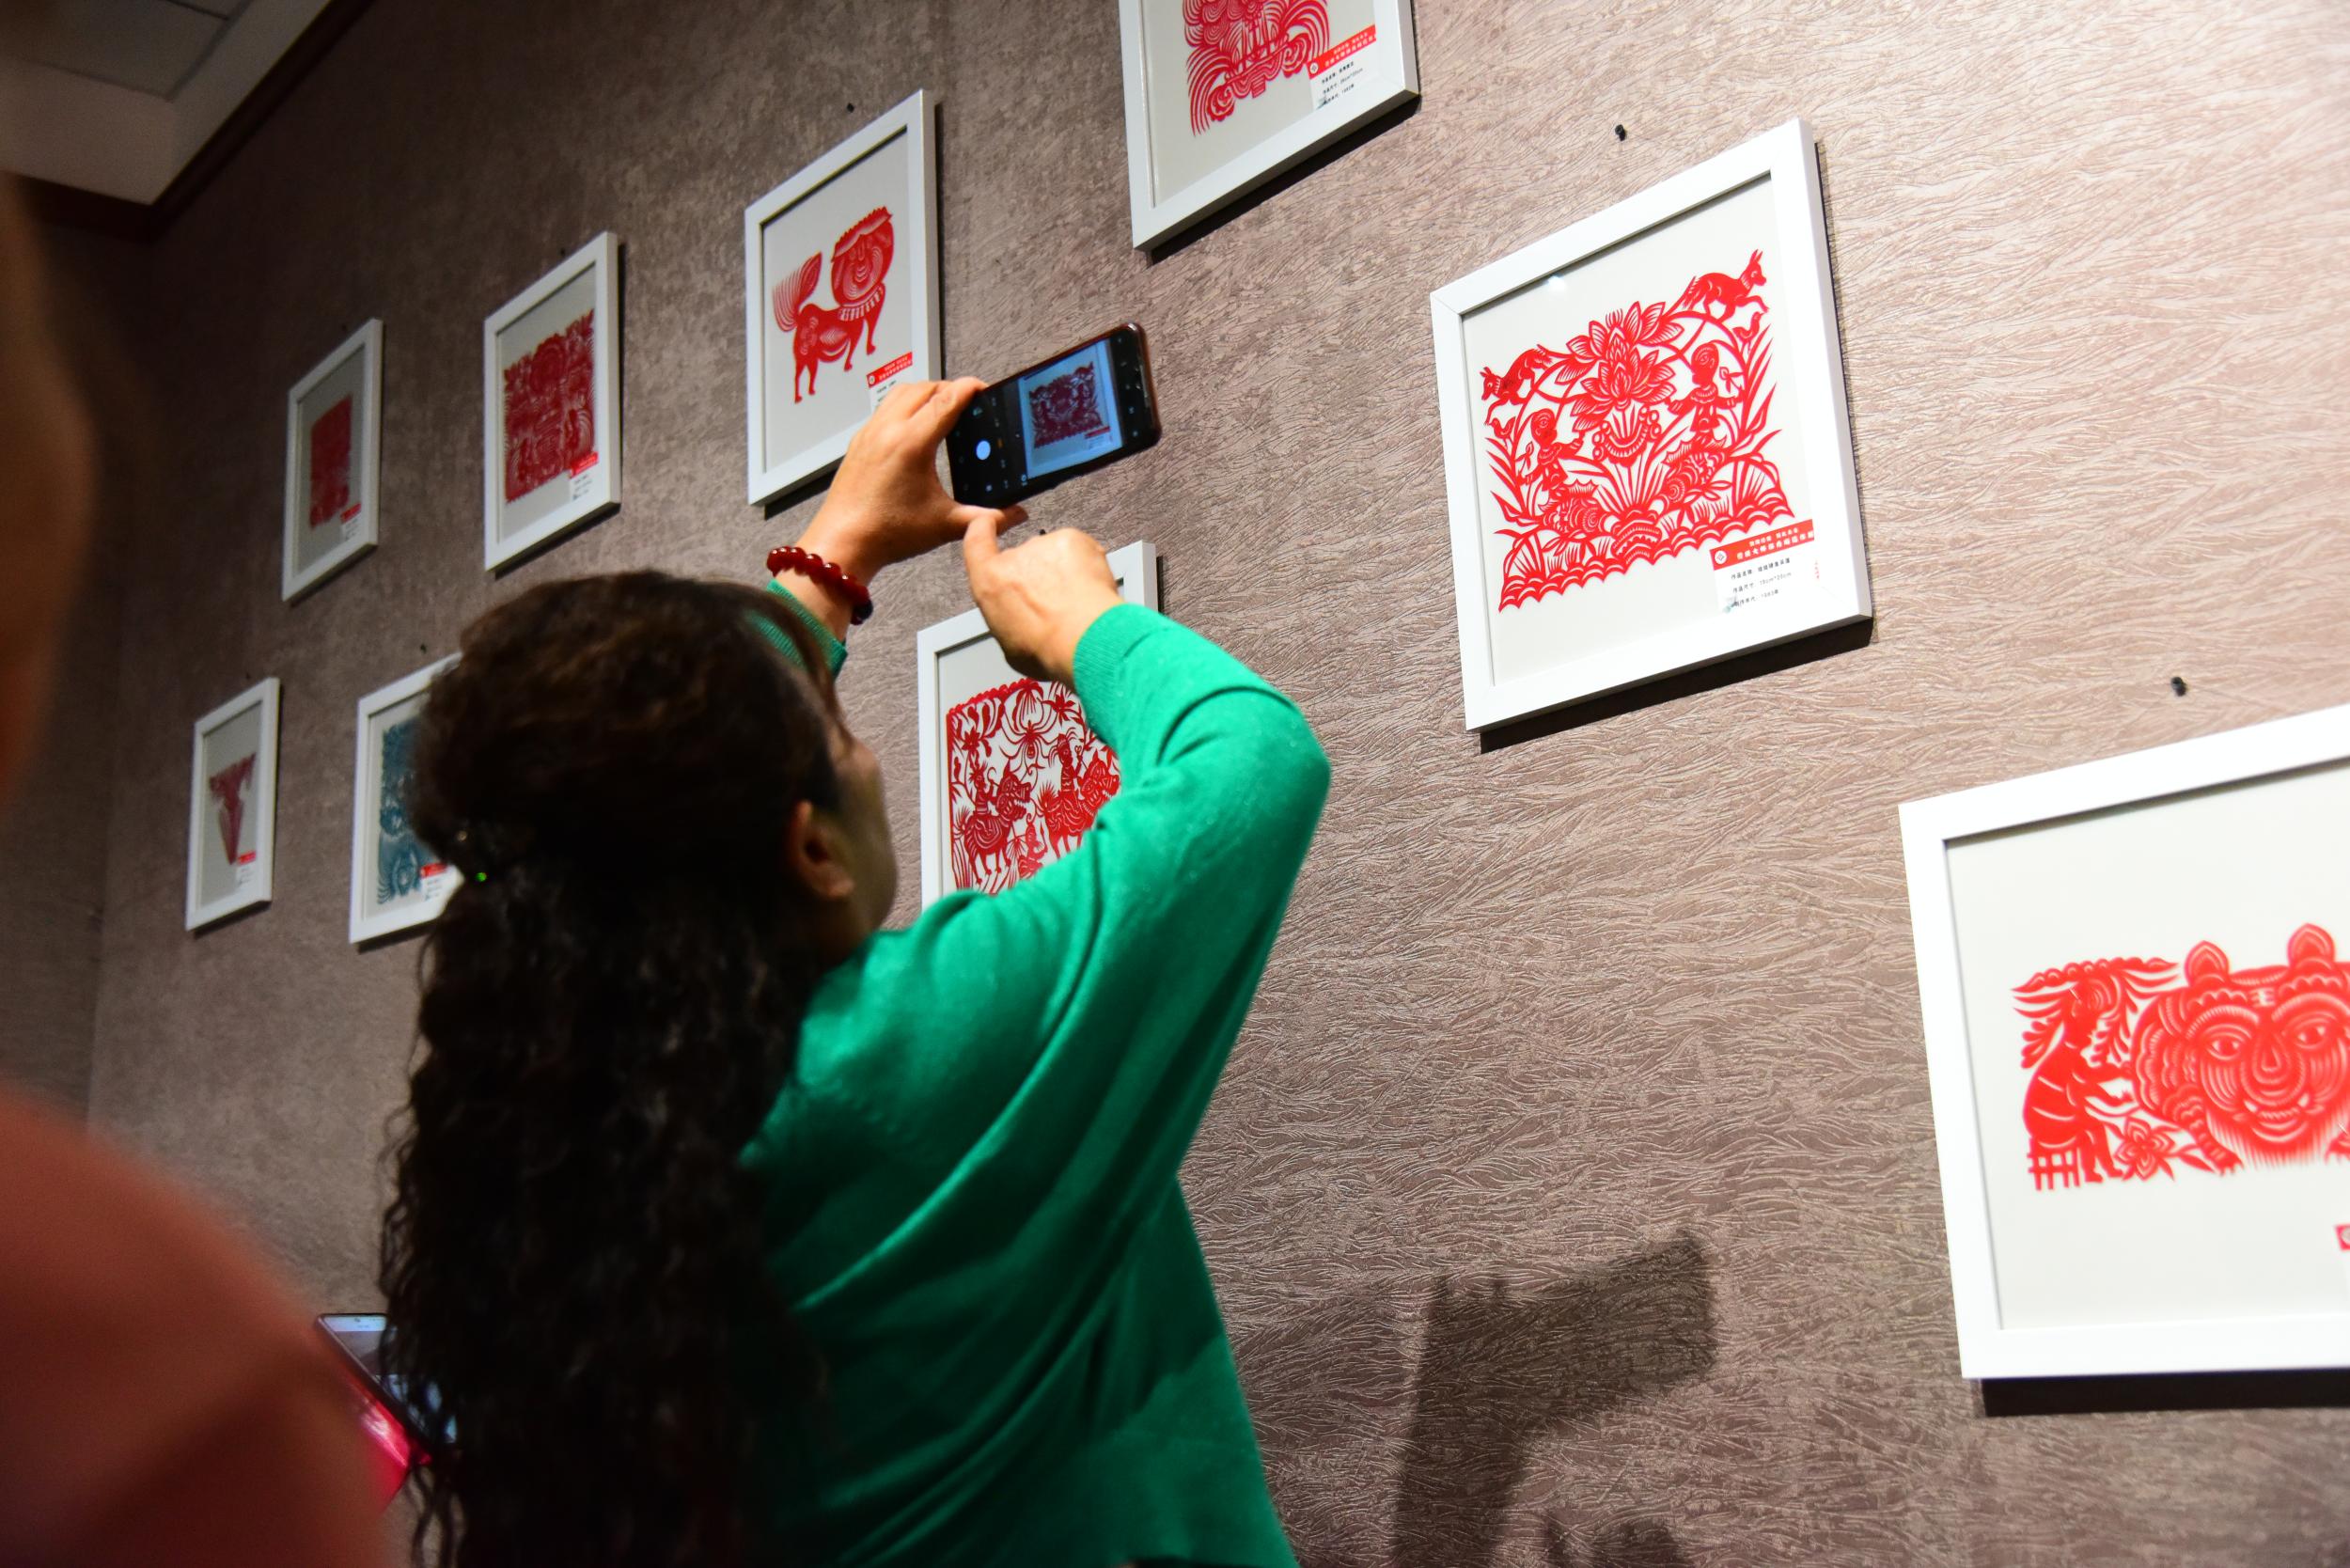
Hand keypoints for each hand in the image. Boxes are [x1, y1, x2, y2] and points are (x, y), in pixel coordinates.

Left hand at [796, 379, 1024, 583]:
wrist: (843, 543)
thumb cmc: (887, 533)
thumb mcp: (945, 525)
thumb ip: (986, 518)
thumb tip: (1016, 515)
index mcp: (912, 443)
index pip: (947, 399)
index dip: (970, 389)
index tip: (984, 388)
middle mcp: (888, 429)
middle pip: (925, 388)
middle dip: (949, 389)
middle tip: (968, 402)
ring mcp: (870, 433)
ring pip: (901, 392)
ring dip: (925, 392)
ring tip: (943, 408)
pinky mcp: (859, 442)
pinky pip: (884, 408)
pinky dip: (904, 406)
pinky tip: (914, 428)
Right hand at [961, 516, 1121, 686]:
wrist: (1084, 638)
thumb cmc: (1047, 649)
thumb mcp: (1010, 646)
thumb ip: (1009, 619)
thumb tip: (1020, 621)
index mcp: (990, 582)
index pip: (976, 541)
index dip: (982, 530)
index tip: (987, 524)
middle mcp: (1013, 557)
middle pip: (1023, 558)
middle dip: (1038, 576)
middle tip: (1056, 603)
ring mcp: (1043, 545)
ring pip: (1054, 555)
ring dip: (1063, 573)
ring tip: (1076, 603)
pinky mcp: (1072, 539)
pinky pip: (1077, 549)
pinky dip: (1085, 564)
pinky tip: (1090, 590)